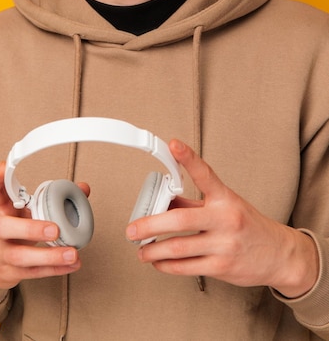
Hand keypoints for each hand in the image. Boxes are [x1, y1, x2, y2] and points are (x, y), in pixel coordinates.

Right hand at [0, 162, 88, 289]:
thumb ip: (49, 197)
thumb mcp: (22, 209)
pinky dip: (55, 269)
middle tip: (55, 229)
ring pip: (21, 257)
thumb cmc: (9, 228)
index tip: (4, 166)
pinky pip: (34, 273)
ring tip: (71, 253)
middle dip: (30, 229)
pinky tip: (72, 264)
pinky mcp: (9, 273)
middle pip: (4, 228)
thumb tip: (83, 188)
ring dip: (49, 256)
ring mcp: (0, 253)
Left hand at [126, 140, 318, 297]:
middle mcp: (225, 219)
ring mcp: (224, 245)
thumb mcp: (225, 205)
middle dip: (150, 224)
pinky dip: (166, 265)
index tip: (173, 145)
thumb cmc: (248, 226)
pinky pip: (186, 267)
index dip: (188, 158)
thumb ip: (194, 201)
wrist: (279, 255)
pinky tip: (158, 261)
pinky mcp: (222, 267)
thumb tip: (164, 197)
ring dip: (153, 250)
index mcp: (225, 198)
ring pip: (179, 248)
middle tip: (132, 229)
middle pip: (180, 220)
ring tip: (141, 250)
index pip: (205, 174)